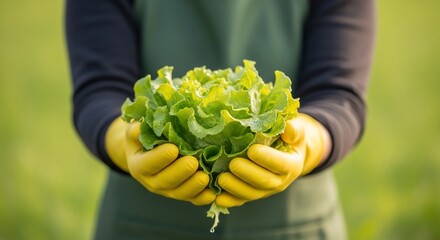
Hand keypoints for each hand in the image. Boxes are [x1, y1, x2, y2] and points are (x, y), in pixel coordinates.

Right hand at [105, 118, 214, 205]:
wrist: (148, 154)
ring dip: (193, 187)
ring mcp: (167, 190)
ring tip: (205, 177)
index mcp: (139, 166)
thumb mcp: (135, 132)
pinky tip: (213, 193)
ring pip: (180, 193)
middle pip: (165, 181)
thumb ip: (135, 131)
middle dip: (180, 173)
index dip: (159, 158)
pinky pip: (192, 199)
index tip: (173, 149)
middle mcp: (152, 182)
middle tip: (193, 162)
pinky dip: (202, 198)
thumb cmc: (143, 139)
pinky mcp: (182, 194)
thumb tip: (137, 129)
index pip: (148, 164)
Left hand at [215, 113, 330, 207]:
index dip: (267, 158)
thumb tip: (287, 129)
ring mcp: (266, 191)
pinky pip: (241, 200)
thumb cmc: (288, 137)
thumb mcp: (296, 130)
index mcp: (292, 164)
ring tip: (221, 179)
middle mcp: (280, 181)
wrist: (286, 152)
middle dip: (247, 174)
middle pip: (265, 181)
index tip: (252, 150)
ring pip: (251, 194)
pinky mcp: (252, 194)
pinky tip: (217, 197)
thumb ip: (293, 129)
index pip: (281, 164)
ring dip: (235, 188)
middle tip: (233, 164)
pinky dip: (229, 200)